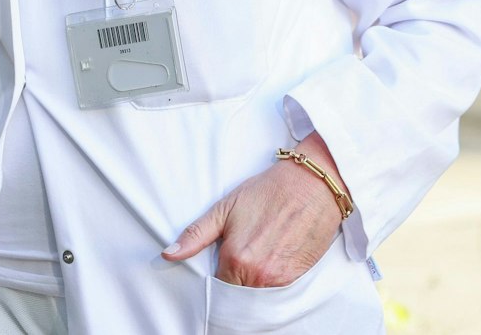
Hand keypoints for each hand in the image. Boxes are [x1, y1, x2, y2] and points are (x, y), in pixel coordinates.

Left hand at [161, 134, 345, 286]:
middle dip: (233, 282)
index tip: (220, 263)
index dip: (217, 275)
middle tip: (239, 259)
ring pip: (255, 295)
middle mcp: (258, 274)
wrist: (312, 185)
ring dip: (251, 283)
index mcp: (236, 258)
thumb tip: (168, 253)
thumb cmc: (267, 192)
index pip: (216, 286)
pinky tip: (271, 259)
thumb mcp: (225, 208)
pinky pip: (275, 291)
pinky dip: (269, 282)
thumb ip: (196, 234)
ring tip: (255, 257)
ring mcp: (279, 279)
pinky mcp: (296, 278)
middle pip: (236, 294)